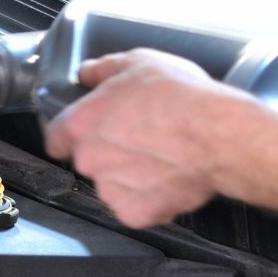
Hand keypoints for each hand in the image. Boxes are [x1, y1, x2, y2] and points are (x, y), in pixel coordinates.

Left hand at [45, 49, 266, 227]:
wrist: (221, 137)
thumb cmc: (183, 98)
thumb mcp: (140, 63)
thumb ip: (103, 69)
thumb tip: (86, 73)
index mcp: (81, 124)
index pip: (56, 137)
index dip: (73, 134)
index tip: (91, 131)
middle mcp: (88, 160)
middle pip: (88, 161)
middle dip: (109, 152)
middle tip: (141, 138)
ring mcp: (109, 190)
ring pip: (112, 185)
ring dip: (129, 176)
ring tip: (161, 157)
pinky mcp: (133, 213)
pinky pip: (135, 207)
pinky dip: (149, 198)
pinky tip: (168, 178)